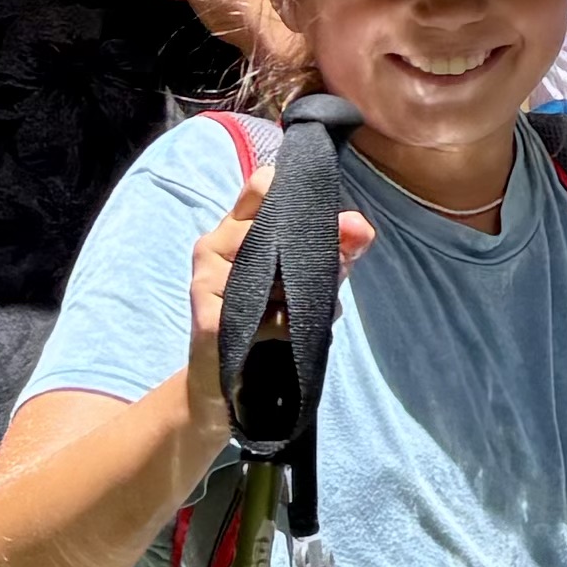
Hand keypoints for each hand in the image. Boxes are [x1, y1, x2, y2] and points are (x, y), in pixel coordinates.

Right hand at [184, 152, 366, 468]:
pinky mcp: (209, 315)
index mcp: (236, 225)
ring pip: (274, 268)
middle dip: (313, 255)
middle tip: (322, 279)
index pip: (263, 184)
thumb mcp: (311, 278)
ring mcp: (206, 276)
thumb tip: (359, 225)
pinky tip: (284, 333)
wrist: (228, 382)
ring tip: (296, 310)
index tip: (319, 216)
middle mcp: (214, 242)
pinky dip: (287, 325)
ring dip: (300, 294)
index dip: (293, 192)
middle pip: (278, 227)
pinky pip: (268, 313)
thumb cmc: (269, 318)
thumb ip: (340, 247)